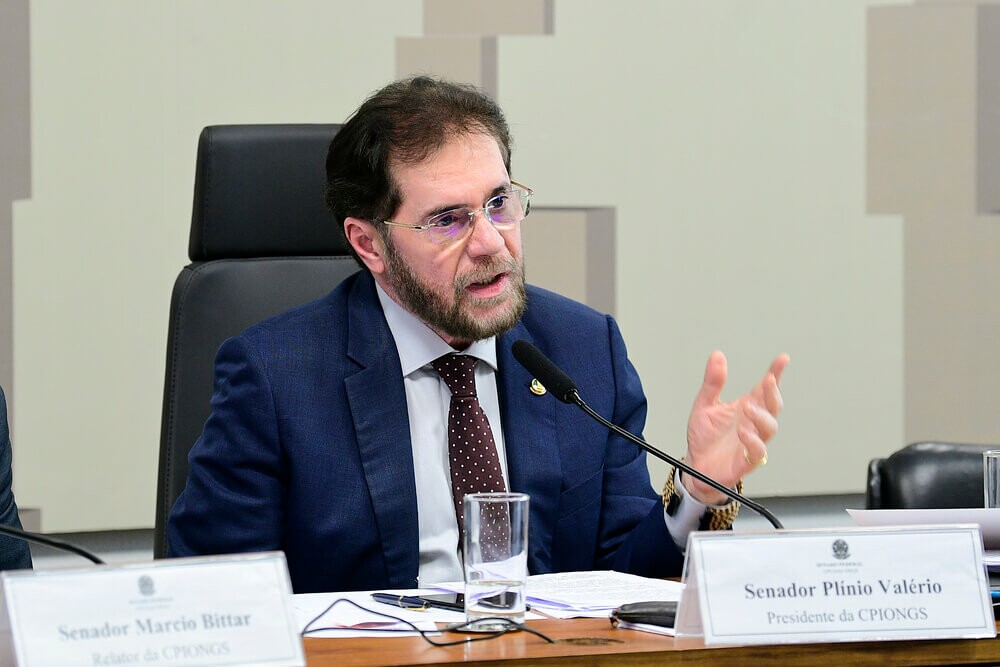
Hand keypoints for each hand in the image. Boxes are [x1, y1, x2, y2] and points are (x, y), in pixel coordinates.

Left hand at [682, 351, 788, 503]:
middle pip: (773, 407)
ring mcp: (752, 441)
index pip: (765, 389)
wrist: (696, 467)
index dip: (776, 374)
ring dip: (762, 417)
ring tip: (749, 408)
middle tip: (768, 380)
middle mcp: (753, 423)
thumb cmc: (705, 438)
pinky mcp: (746, 460)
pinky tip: (743, 432)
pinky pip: (758, 452)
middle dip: (773, 393)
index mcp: (747, 407)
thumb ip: (712, 382)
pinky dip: (753, 441)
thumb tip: (717, 356)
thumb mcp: (704, 405)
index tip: (782, 359)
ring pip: (769, 428)